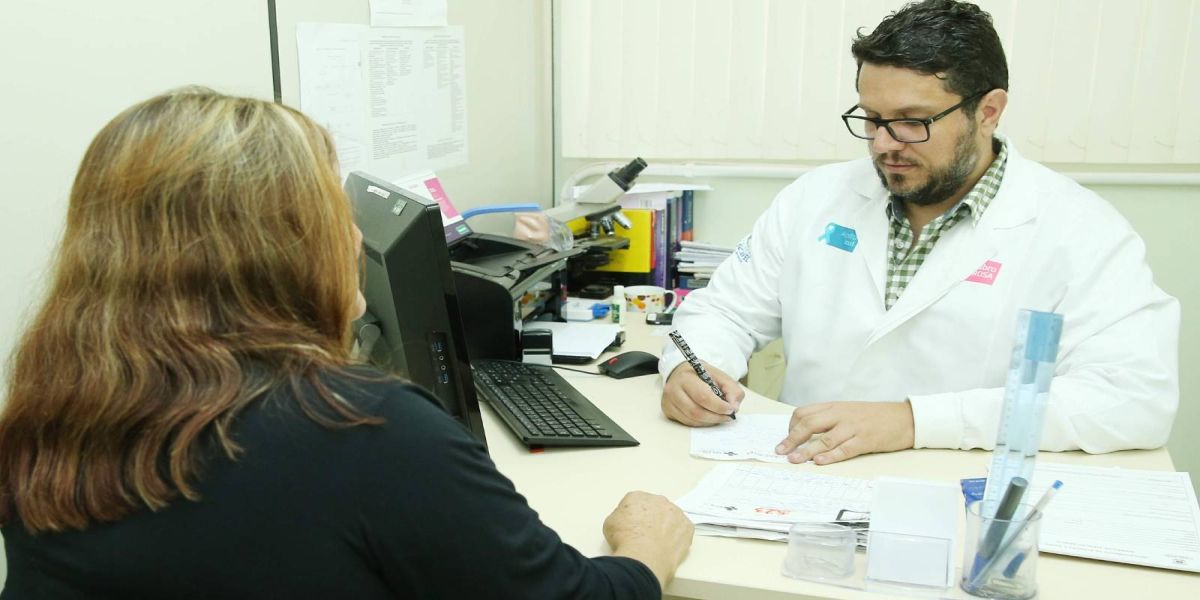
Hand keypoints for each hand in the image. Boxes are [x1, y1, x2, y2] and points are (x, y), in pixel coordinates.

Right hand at [603, 491, 694, 586]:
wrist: (643, 555)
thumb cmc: (624, 539)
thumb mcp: (610, 523)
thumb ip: (620, 515)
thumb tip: (627, 520)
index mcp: (638, 497)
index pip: (636, 503)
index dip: (634, 517)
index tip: (632, 527)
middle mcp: (659, 500)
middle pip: (655, 508)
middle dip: (652, 519)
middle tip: (645, 535)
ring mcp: (676, 513)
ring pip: (671, 518)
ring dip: (667, 527)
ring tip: (658, 544)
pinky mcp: (688, 527)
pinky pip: (683, 530)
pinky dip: (678, 537)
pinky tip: (669, 547)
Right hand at [661, 362, 744, 425]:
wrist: (682, 372)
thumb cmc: (702, 375)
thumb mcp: (720, 376)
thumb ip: (732, 389)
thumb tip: (733, 407)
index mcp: (686, 377)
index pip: (703, 397)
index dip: (719, 406)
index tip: (731, 409)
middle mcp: (673, 389)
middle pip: (696, 412)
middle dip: (716, 417)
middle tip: (727, 416)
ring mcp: (668, 401)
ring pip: (692, 420)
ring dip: (709, 422)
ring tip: (719, 417)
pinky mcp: (667, 410)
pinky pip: (687, 423)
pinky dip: (701, 423)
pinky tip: (708, 417)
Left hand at [775, 401, 914, 464]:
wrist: (905, 418)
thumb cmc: (875, 416)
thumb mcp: (849, 411)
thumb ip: (830, 418)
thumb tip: (807, 432)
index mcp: (835, 407)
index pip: (804, 413)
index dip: (792, 426)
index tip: (787, 439)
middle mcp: (841, 415)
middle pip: (809, 424)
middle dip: (792, 438)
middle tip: (781, 451)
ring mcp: (853, 427)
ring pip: (824, 439)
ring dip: (806, 451)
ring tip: (794, 460)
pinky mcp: (866, 440)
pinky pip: (845, 449)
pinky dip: (830, 456)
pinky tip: (820, 462)